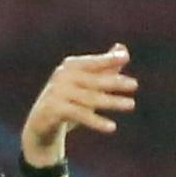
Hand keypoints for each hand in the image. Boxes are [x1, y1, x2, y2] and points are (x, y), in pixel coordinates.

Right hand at [22, 46, 134, 163]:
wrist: (41, 124)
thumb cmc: (68, 100)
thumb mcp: (86, 84)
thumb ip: (104, 67)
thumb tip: (122, 49)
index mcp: (70, 66)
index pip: (93, 62)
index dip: (108, 59)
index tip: (125, 58)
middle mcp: (62, 76)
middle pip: (94, 80)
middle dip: (115, 82)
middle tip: (135, 85)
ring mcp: (57, 93)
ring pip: (90, 98)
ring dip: (112, 102)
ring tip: (131, 104)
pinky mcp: (53, 110)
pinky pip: (80, 115)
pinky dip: (97, 121)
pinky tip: (112, 127)